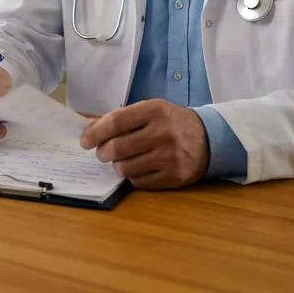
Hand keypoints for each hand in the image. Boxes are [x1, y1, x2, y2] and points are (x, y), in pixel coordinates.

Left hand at [78, 99, 209, 189]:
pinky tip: (139, 168)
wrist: (209, 139)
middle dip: (102, 152)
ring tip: (123, 160)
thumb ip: (120, 118)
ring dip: (118, 166)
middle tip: (102, 153)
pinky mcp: (175, 176)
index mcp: (155, 111)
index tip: (84, 141)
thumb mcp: (150, 111)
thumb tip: (87, 128)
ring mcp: (170, 157)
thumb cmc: (171, 122)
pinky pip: (139, 182)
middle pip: (117, 148)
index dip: (95, 133)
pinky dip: (133, 177)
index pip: (115, 122)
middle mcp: (163, 133)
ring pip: (126, 168)